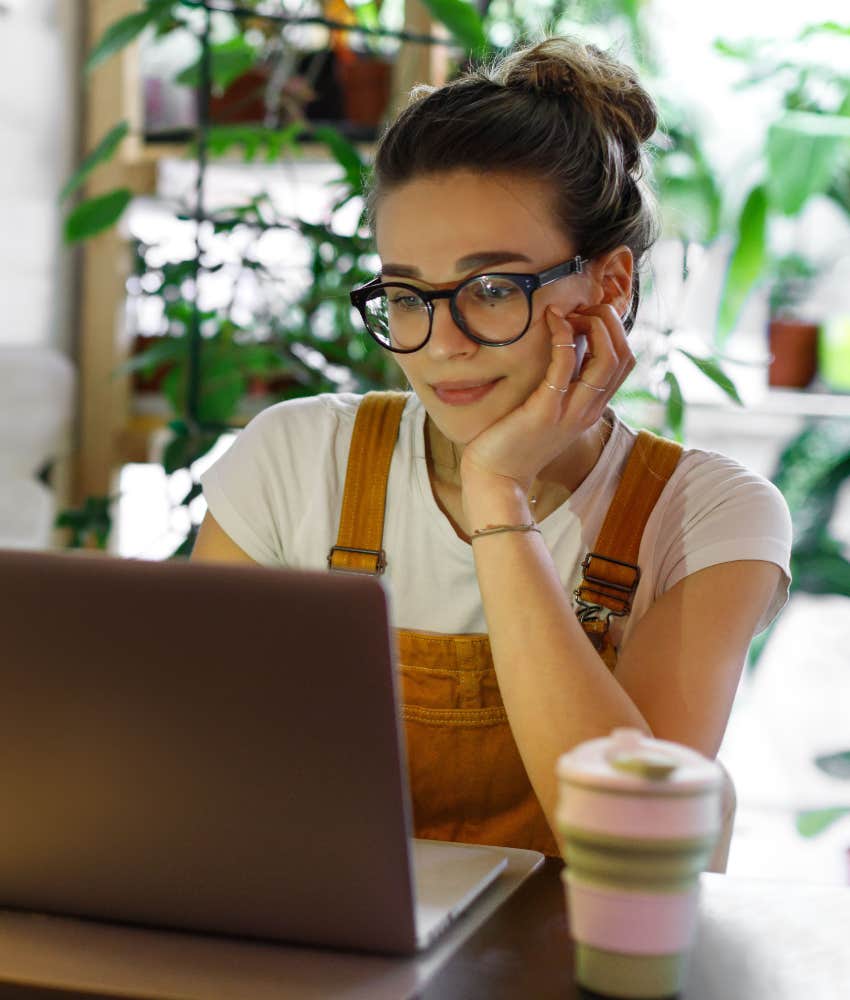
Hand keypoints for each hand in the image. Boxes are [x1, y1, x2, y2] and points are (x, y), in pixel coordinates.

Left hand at [459, 303, 634, 493]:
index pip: (624, 361)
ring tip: (568, 312)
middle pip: (624, 356)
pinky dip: (563, 337)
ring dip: (594, 325)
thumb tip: (564, 345)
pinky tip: (551, 320)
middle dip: (608, 322)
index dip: (613, 330)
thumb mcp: (547, 409)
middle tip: (579, 309)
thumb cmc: (514, 440)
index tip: (584, 316)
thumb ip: (561, 383)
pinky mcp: (546, 411)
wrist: (496, 478)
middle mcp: (589, 410)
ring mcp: (570, 412)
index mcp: (592, 408)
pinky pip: (566, 365)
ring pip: (607, 359)